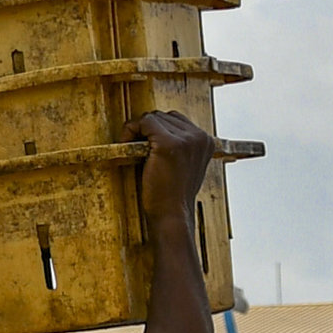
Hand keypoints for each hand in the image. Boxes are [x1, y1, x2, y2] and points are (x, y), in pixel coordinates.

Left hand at [130, 107, 214, 224]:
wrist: (172, 215)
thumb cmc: (172, 195)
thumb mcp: (184, 166)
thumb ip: (179, 147)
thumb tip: (155, 130)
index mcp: (206, 141)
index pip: (176, 120)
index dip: (156, 130)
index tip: (144, 144)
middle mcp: (199, 137)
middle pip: (164, 116)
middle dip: (146, 129)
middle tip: (134, 146)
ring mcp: (186, 140)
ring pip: (153, 117)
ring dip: (138, 129)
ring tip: (132, 148)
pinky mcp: (170, 144)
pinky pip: (145, 122)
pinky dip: (131, 130)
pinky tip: (126, 144)